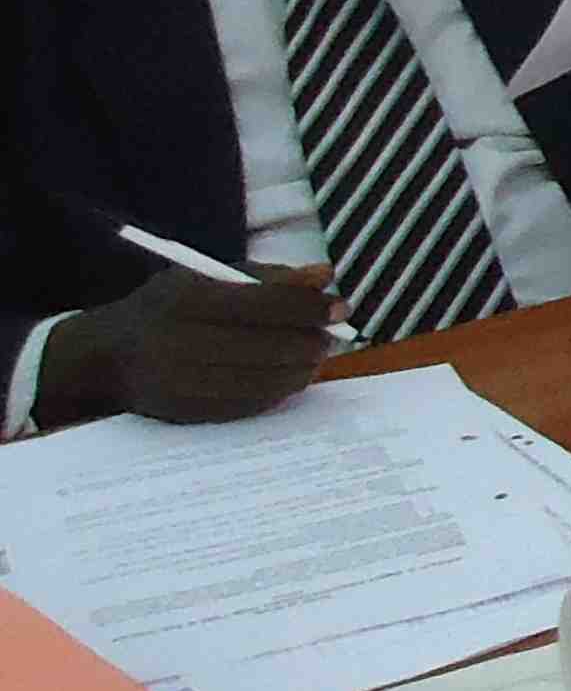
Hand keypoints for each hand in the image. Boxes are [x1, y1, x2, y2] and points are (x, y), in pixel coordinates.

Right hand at [37, 261, 338, 428]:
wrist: (108, 357)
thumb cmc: (169, 306)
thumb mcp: (207, 277)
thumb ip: (269, 276)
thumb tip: (326, 276)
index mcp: (184, 300)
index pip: (263, 305)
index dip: (309, 307)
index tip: (341, 307)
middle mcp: (178, 343)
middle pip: (268, 347)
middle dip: (312, 340)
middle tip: (333, 334)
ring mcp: (181, 384)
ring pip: (264, 380)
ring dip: (302, 368)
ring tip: (315, 353)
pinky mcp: (187, 414)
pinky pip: (249, 404)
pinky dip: (279, 389)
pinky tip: (290, 375)